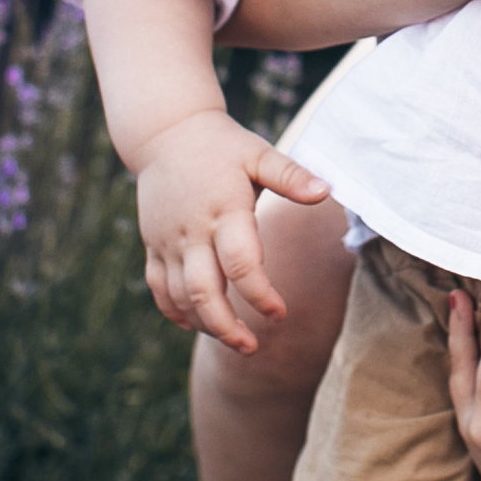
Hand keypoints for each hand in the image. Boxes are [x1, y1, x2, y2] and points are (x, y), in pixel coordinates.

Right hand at [130, 107, 328, 354]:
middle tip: (253, 348)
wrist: (165, 132)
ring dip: (204, 324)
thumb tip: (327, 192)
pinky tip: (195, 324)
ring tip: (234, 340)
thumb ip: (291, 176)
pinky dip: (173, 310)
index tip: (280, 313)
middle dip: (227, 327)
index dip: (260, 294)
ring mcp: (168, 240)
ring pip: (179, 296)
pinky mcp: (152, 243)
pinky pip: (157, 287)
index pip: (240, 264)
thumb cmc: (222, 145)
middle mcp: (192, 231)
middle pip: (203, 292)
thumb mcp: (259, 154)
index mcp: (224, 210)